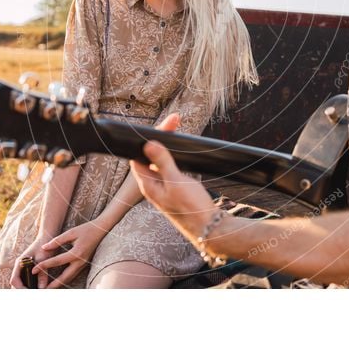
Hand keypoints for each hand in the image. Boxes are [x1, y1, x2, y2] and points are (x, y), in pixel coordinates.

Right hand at [10, 235, 55, 288]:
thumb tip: (42, 288)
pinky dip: (30, 285)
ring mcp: (23, 268)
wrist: (48, 236)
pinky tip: (38, 288)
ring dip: (25, 288)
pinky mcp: (29, 269)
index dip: (20, 288)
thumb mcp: (44, 259)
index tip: (29, 293)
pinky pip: (26, 280)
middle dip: (22, 290)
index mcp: (19, 263)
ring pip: (20, 282)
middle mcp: (19, 266)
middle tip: (33, 295)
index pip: (14, 280)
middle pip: (16, 283)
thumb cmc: (45, 245)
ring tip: (36, 293)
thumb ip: (43, 273)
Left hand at [33, 220, 110, 287]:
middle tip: (42, 290)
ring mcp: (83, 265)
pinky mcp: (84, 265)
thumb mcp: (71, 233)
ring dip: (59, 284)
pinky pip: (73, 275)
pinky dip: (64, 279)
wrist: (101, 230)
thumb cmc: (86, 229)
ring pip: (69, 278)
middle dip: (53, 284)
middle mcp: (80, 262)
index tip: (33, 270)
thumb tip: (44, 248)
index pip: (56, 261)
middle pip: (64, 277)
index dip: (44, 265)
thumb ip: (57, 241)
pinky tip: (57, 281)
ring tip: (48, 288)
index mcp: (76, 253)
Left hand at [129, 113, 217, 239]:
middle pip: (150, 156)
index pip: (139, 155)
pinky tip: (181, 151)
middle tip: (175, 121)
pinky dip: (175, 156)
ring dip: (168, 146)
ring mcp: (165, 188)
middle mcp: (154, 186)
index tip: (161, 126)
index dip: (147, 138)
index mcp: (148, 185)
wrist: (209, 228)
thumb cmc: (191, 208)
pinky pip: (170, 168)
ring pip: (161, 161)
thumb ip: (162, 162)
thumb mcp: (176, 181)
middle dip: (160, 137)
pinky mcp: (176, 189)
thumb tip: (148, 144)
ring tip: (177, 129)